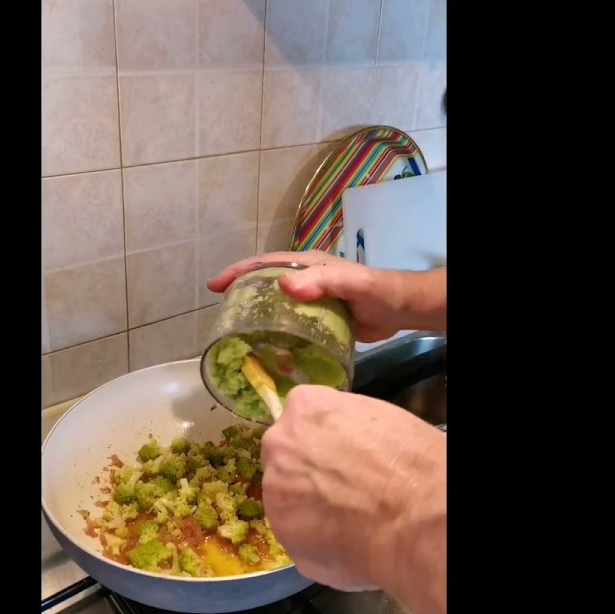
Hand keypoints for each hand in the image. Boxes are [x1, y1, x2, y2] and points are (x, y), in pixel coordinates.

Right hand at [206, 251, 407, 342]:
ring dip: (256, 314)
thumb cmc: (375, 291)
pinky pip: (291, 324)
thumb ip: (322, 281)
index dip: (239, 272)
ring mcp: (310, 300)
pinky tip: (267, 349)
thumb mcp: (350, 282)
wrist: (399, 310)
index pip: (266, 264)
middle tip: (220, 310)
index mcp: (308, 265)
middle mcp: (305, 280)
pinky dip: (276, 333)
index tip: (215, 285)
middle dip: (241, 292)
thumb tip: (284, 284)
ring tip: (236, 332)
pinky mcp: (318, 320)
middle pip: (265, 283)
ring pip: (276, 305)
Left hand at [260, 385, 446, 593]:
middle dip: (306, 473)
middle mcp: (279, 446)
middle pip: (284, 458)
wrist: (417, 516)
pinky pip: (298, 537)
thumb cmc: (410, 462)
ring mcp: (275, 493)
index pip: (300, 419)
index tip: (339, 456)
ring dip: (309, 509)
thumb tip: (338, 446)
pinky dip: (317, 541)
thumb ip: (342, 428)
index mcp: (304, 408)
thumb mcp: (377, 419)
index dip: (321, 441)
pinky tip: (347, 543)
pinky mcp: (283, 535)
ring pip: (287, 500)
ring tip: (349, 521)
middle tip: (341, 490)